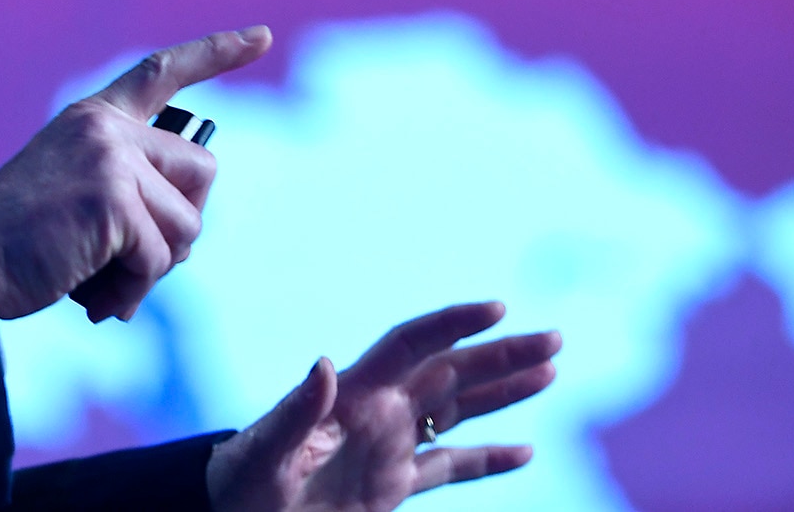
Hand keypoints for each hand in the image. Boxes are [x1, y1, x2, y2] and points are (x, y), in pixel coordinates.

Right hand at [0, 27, 270, 320]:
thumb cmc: (18, 244)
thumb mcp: (76, 193)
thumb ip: (128, 187)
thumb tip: (186, 231)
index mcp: (95, 118)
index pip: (164, 71)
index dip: (218, 52)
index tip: (262, 37)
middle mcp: (108, 129)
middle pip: (203, 170)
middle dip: (182, 223)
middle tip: (137, 257)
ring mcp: (113, 161)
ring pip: (188, 225)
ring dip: (154, 268)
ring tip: (104, 282)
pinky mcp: (114, 202)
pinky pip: (160, 259)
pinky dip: (133, 291)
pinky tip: (96, 299)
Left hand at [206, 303, 559, 511]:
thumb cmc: (240, 485)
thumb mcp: (262, 453)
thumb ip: (294, 411)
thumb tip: (325, 362)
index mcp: (353, 394)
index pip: (412, 345)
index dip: (452, 323)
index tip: (496, 308)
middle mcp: (379, 411)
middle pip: (451, 372)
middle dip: (500, 353)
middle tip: (553, 337)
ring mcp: (389, 446)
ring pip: (459, 410)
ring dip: (503, 391)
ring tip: (551, 369)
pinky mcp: (392, 484)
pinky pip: (451, 467)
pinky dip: (488, 460)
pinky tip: (525, 450)